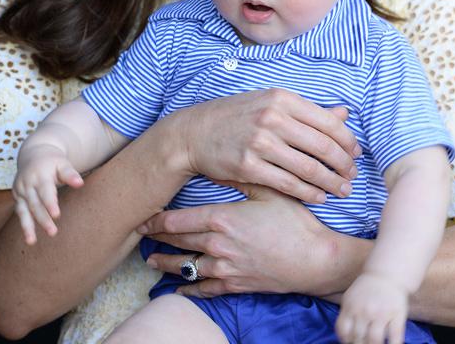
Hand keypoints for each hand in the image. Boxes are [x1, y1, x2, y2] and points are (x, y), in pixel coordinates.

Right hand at [12, 143, 83, 244]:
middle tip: (53, 232)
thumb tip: (80, 183)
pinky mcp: (17, 196)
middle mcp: (27, 183)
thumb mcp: (62, 163)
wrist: (34, 153)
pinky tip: (30, 238)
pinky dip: (24, 225)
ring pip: (24, 210)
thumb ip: (70, 174)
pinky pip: (20, 212)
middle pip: (35, 203)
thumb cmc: (53, 161)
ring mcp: (20, 190)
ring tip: (32, 242)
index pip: (45, 191)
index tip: (56, 215)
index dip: (50, 203)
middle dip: (43, 219)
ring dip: (28, 226)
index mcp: (40, 174)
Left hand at [138, 182, 346, 296]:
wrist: (315, 259)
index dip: (156, 220)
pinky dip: (189, 289)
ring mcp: (226, 268)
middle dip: (156, 239)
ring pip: (186, 267)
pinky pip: (205, 289)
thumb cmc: (294, 221)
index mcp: (222, 219)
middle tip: (139, 235)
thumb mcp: (267, 190)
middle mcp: (218, 245)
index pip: (177, 220)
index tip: (142, 217)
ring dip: (166, 264)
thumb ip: (240, 178)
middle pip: (177, 242)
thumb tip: (217, 164)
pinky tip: (179, 289)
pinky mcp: (236, 285)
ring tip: (151, 261)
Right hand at [179, 88, 360, 202]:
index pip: (328, 122)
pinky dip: (308, 193)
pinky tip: (318, 197)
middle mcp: (272, 118)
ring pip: (308, 168)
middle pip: (323, 146)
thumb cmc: (237, 116)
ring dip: (331, 183)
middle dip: (343, 165)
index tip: (355, 154)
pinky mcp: (249, 166)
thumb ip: (308, 111)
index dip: (347, 141)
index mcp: (282, 98)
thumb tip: (344, 113)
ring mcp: (260, 143)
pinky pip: (288, 184)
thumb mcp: (270, 103)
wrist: (195, 132)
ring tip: (342, 190)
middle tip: (352, 176)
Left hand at [336, 272, 407, 343]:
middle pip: (359, 338)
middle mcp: (365, 310)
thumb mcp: (350, 297)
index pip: (344, 331)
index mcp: (351, 305)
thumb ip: (346, 315)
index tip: (351, 342)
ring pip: (375, 340)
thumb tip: (344, 338)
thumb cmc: (367, 289)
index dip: (346, 341)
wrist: (387, 274)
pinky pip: (395, 338)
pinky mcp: (397, 315)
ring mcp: (381, 313)